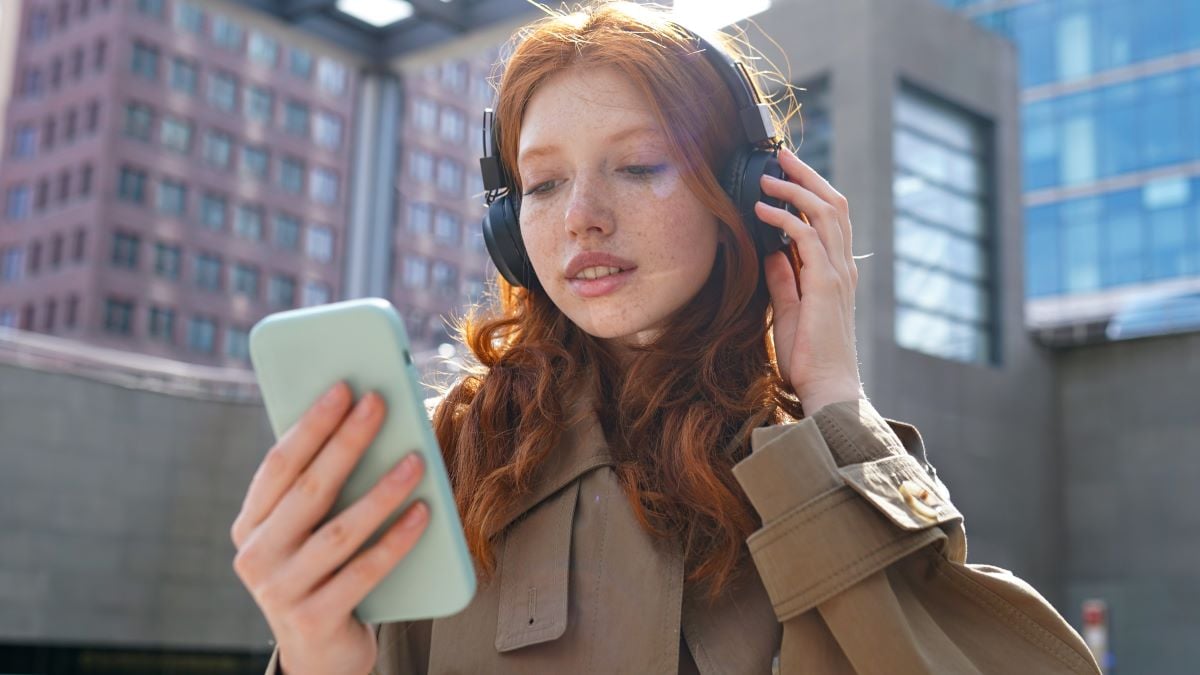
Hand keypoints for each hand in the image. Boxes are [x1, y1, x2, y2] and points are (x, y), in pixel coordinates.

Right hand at [230, 381, 429, 674]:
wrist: (320, 657)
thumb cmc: (323, 574)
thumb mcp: (311, 531)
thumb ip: (324, 488)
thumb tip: (368, 423)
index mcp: (250, 524)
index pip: (280, 464)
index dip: (311, 424)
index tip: (343, 387)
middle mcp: (255, 555)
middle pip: (309, 489)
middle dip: (347, 441)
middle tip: (379, 403)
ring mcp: (280, 591)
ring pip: (339, 531)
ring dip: (381, 491)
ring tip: (416, 460)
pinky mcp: (312, 620)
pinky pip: (362, 572)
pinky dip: (395, 540)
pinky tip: (423, 513)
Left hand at [755, 147, 864, 412]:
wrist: (827, 387)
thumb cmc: (809, 357)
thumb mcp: (791, 310)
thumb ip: (784, 279)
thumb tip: (771, 251)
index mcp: (836, 272)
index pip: (831, 218)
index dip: (813, 190)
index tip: (787, 173)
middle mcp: (842, 267)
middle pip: (833, 204)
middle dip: (807, 176)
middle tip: (781, 156)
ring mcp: (837, 274)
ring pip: (825, 213)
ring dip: (795, 189)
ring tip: (768, 177)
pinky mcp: (826, 285)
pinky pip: (808, 238)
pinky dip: (786, 218)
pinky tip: (763, 211)